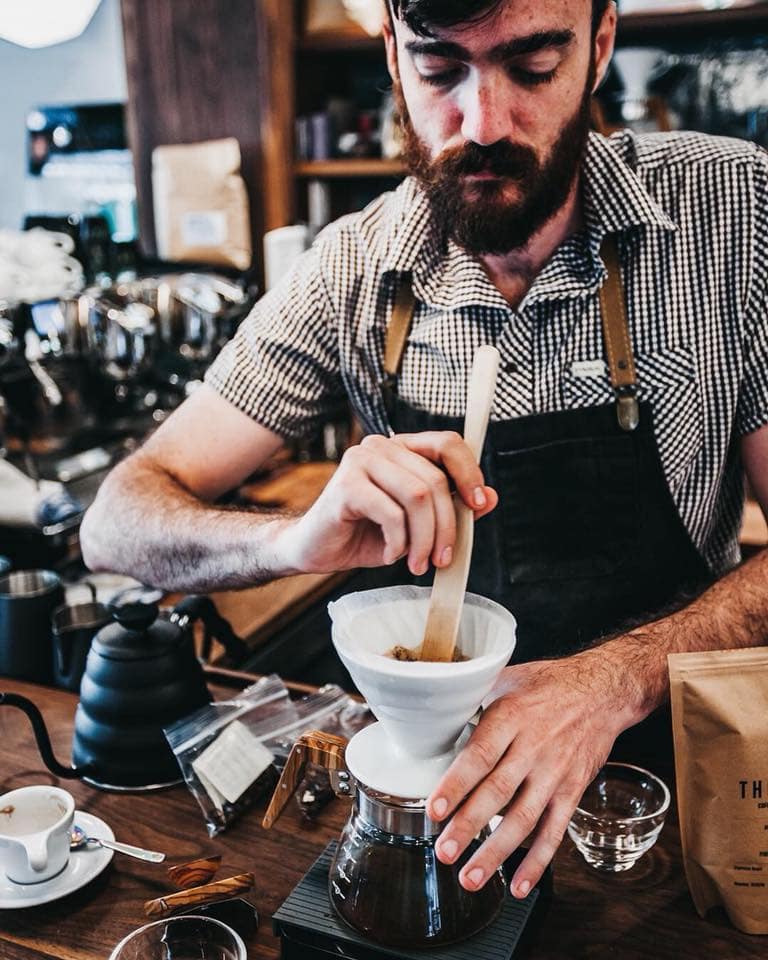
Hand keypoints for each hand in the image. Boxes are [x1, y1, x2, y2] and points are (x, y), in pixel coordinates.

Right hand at [281, 431, 497, 574]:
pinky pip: (392, 513)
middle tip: (442, 559)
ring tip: (417, 562)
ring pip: (418, 496)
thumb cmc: (365, 534)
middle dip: (446, 526)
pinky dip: (398, 543)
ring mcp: (360, 461)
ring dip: (425, 538)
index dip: (469, 472)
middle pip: (436, 479)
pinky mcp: (346, 485)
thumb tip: (490, 499)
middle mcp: (381, 446)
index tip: (478, 506)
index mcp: (401, 448)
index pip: (447, 443)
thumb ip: (452, 509)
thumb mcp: (417, 526)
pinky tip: (390, 554)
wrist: (316, 549)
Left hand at [426, 651, 641, 896]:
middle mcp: (533, 747)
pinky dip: (537, 862)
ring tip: (471, 877)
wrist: (603, 691)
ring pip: (523, 819)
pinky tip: (518, 884)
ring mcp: (554, 773)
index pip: (480, 755)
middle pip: (497, 793)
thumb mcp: (508, 677)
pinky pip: (554, 831)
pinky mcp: (572, 791)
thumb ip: (474, 696)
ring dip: (496, 852)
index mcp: (511, 717)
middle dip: (469, 826)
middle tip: (444, 852)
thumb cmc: (550, 684)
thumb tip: (434, 708)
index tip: (435, 809)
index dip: (456, 785)